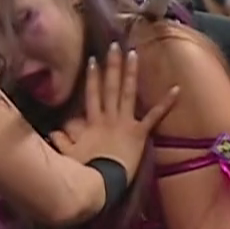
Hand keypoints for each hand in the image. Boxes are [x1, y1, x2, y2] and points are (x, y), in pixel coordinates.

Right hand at [46, 44, 177, 176]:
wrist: (103, 182)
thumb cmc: (86, 171)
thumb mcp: (69, 156)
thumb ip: (61, 141)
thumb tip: (52, 131)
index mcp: (93, 122)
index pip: (92, 94)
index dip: (92, 77)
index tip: (93, 59)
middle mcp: (109, 117)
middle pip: (110, 87)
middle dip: (112, 66)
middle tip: (115, 46)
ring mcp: (125, 122)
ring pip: (128, 93)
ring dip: (130, 73)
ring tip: (133, 54)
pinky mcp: (140, 133)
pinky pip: (155, 116)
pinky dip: (166, 103)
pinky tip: (177, 89)